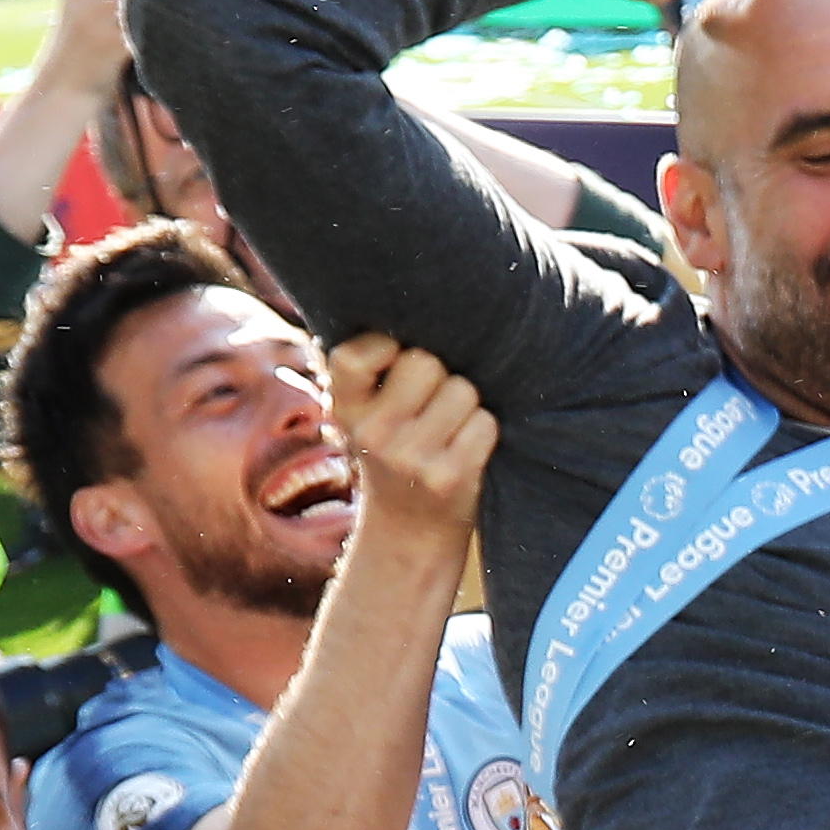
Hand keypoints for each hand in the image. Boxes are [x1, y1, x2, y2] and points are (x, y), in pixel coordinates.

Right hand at [328, 328, 492, 555]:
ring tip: (448, 429)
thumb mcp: (364, 413)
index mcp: (344, 408)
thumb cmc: (394, 452)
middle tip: (431, 403)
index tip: (395, 364)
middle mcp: (372, 433)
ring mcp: (410, 457)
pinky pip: (485, 422)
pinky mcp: (449, 476)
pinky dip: (484, 431)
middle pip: (425, 362)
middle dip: (439, 375)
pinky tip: (465, 449)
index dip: (387, 347)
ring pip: (462, 390)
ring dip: (466, 404)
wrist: (409, 532)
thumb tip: (412, 297)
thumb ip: (371, 368)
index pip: (356, 352)